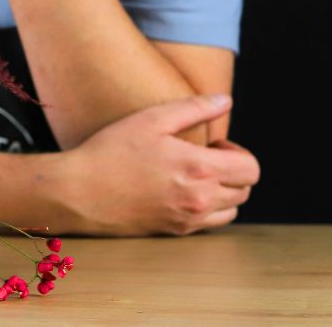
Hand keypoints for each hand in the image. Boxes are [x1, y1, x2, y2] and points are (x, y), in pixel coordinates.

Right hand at [57, 95, 260, 235]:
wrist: (80, 192)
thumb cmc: (111, 152)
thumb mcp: (151, 120)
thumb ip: (194, 108)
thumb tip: (225, 101)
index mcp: (199, 168)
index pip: (251, 168)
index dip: (240, 152)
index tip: (217, 144)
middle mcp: (200, 198)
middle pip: (246, 190)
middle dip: (235, 170)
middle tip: (206, 157)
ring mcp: (188, 219)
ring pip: (232, 210)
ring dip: (225, 191)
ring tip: (196, 175)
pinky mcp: (176, 232)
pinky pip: (210, 223)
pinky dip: (208, 208)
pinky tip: (182, 191)